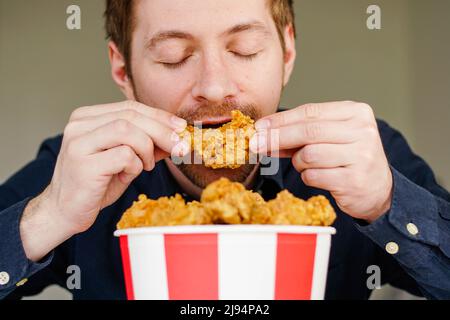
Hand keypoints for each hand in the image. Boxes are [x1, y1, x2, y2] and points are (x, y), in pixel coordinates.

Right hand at [21, 101, 189, 261]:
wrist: (65, 212)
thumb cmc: (96, 184)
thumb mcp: (124, 159)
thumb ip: (146, 145)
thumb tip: (177, 136)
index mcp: (87, 117)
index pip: (130, 107)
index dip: (159, 116)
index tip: (181, 127)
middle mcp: (79, 125)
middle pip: (131, 116)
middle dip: (162, 131)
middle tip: (181, 147)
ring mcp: (78, 143)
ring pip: (127, 130)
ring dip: (147, 148)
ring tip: (146, 166)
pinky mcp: (83, 164)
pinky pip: (124, 155)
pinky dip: (135, 165)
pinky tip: (128, 175)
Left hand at [250, 101, 392, 221]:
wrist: (378, 189)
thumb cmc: (348, 158)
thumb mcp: (330, 137)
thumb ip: (302, 132)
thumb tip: (263, 133)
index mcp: (356, 112)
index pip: (310, 112)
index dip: (280, 120)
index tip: (258, 127)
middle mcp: (362, 131)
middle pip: (308, 131)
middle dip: (276, 138)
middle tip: (256, 144)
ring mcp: (361, 156)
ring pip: (309, 155)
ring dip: (299, 162)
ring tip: (307, 165)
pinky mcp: (354, 180)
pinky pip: (314, 176)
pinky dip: (308, 177)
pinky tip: (319, 176)